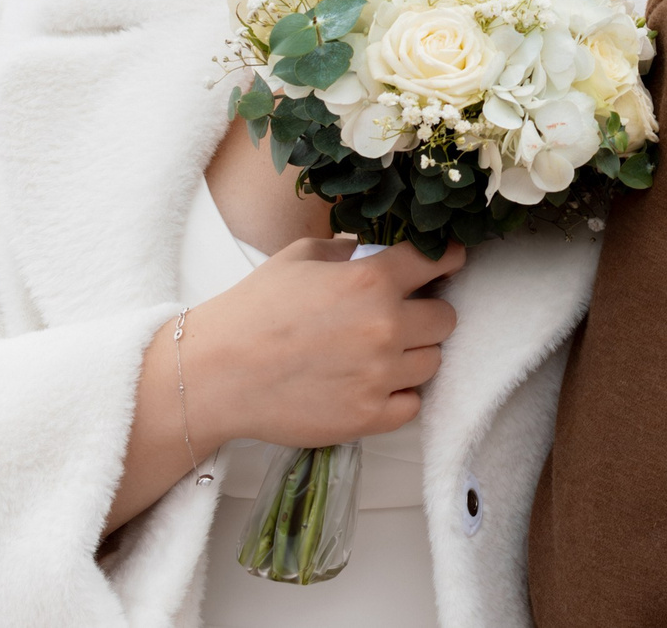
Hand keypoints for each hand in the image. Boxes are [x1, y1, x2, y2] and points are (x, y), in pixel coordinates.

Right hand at [190, 238, 465, 451]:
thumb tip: (371, 248)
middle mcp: (385, 327)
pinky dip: (399, 394)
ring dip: (414, 354)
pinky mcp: (369, 417)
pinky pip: (413, 404)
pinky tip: (373, 383)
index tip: (448, 262)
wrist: (217, 374)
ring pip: (432, 361)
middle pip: (446, 318)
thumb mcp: (298, 257)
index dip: (447, 259)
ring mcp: (380, 376)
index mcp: (371, 280)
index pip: (439, 261)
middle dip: (428, 313)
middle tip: (402, 316)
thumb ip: (345, 249)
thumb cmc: (253, 310)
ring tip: (379, 352)